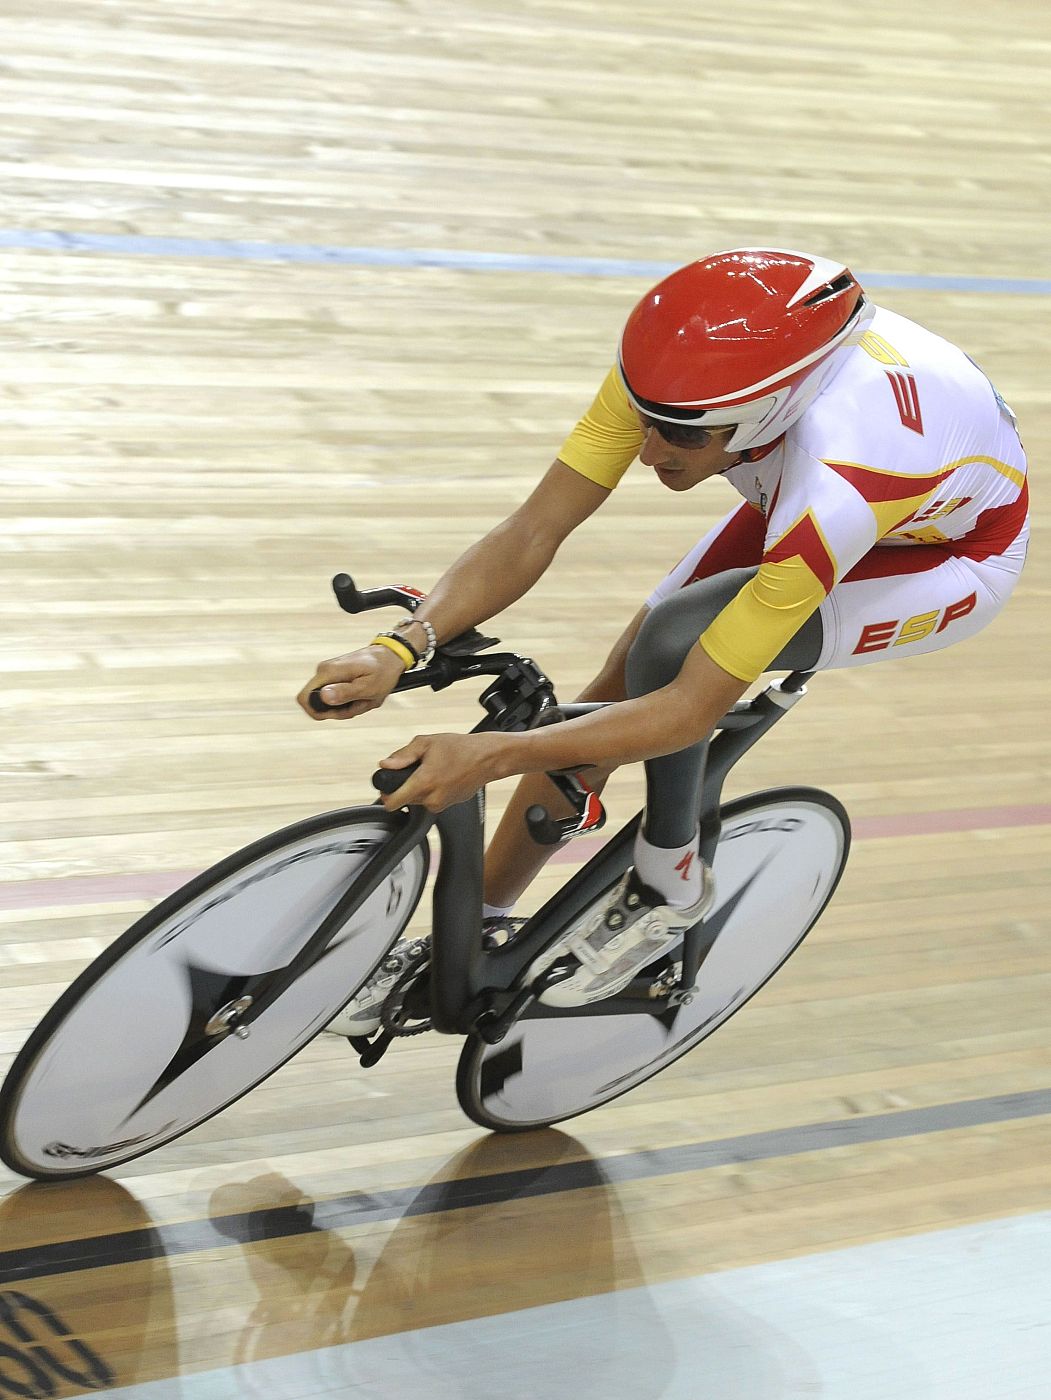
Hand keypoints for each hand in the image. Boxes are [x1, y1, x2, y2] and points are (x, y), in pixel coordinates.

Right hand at [296, 645, 404, 719]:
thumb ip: (345, 693)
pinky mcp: (333, 676)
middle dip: (338, 711)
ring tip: (364, 698)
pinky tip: (362, 696)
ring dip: (346, 707)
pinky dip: (348, 701)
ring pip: (327, 702)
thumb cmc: (383, 671)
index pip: (303, 699)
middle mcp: (323, 671)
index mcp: (328, 673)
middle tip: (360, 704)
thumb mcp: (368, 687)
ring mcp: (327, 673)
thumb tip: (323, 697)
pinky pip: (334, 696)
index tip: (340, 711)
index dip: (318, 712)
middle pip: (316, 704)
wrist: (390, 656)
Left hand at [377, 733, 510, 811]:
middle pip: (406, 799)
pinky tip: (445, 775)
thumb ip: (403, 755)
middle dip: (408, 785)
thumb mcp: (427, 743)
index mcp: (423, 783)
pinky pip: (434, 800)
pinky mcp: (450, 805)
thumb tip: (385, 764)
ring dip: (422, 787)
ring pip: (420, 800)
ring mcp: (442, 804)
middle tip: (419, 768)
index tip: (388, 787)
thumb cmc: (461, 748)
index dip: (386, 795)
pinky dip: (435, 790)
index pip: (392, 803)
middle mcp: (432, 798)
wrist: (488, 758)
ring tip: (435, 770)